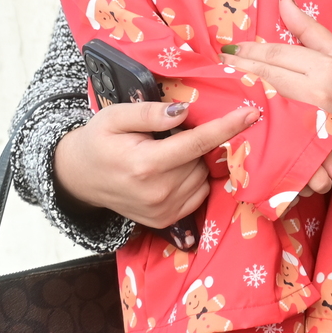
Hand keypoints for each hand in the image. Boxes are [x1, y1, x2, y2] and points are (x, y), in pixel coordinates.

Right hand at [54, 101, 253, 227]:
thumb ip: (150, 113)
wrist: (80, 178)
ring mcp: (163, 211)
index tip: (251, 114)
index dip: (227, 127)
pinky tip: (170, 172)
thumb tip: (184, 112)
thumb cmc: (98, 141)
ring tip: (163, 156)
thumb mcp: (115, 117)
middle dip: (195, 143)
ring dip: (194, 162)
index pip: (197, 143)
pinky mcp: (167, 220)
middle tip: (165, 138)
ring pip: (203, 175)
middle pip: (202, 158)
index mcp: (145, 164)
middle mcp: (158, 192)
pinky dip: (193, 179)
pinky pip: (199, 193)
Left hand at [219, 0, 331, 188]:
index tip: (231, 48)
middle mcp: (315, 93)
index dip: (251, 50)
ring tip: (224, 78)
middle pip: (266, 75)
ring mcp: (305, 120)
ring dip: (241, 87)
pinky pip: (269, 122)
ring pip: (263, 98)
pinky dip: (252, 112)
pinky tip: (239, 106)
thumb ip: (310, 30)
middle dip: (240, 66)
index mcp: (327, 68)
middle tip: (220, 61)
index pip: (278, 54)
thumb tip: (283, 1)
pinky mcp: (298, 142)